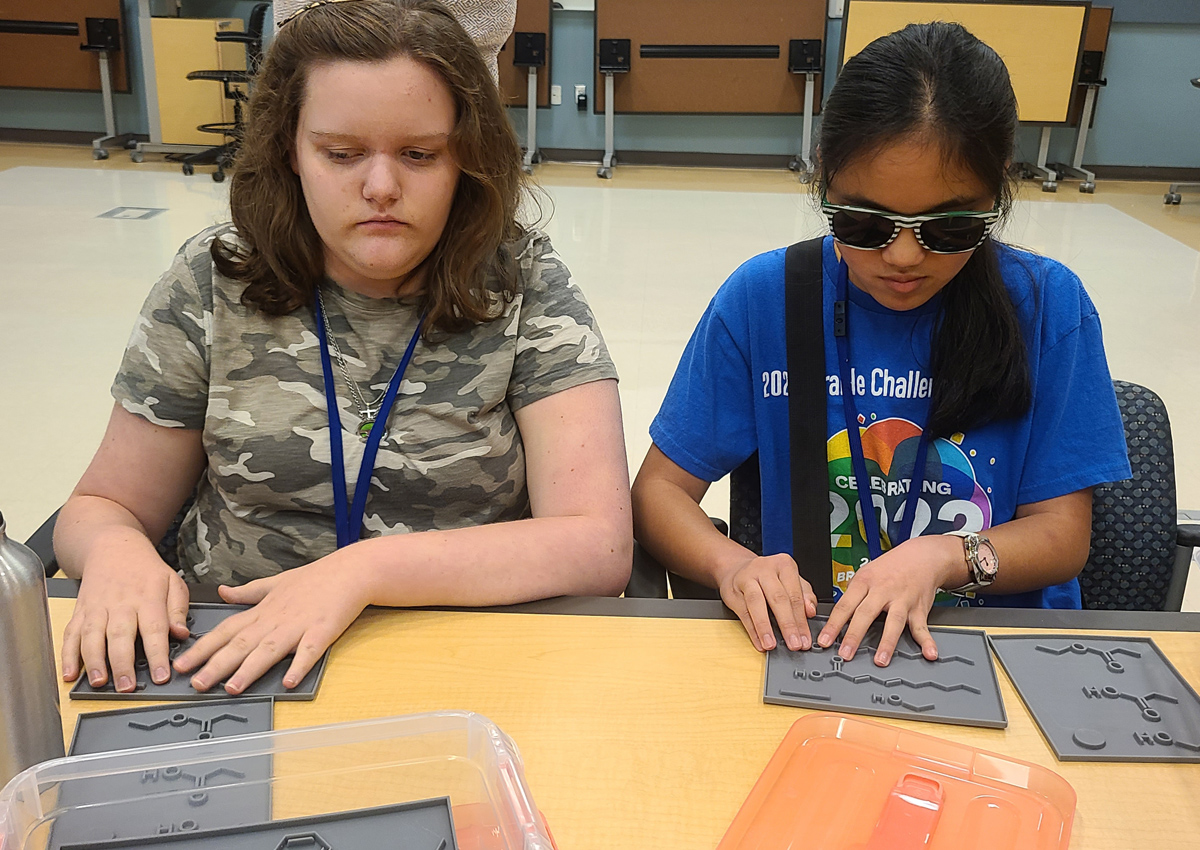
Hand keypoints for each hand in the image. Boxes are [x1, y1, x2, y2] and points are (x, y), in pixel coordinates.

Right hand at [62, 542, 189, 691]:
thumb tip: (181, 633)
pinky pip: (71, 634)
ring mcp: (97, 608)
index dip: (158, 655)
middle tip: (126, 686)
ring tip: (99, 682)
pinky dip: (68, 655)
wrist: (113, 547)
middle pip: (120, 636)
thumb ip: (178, 609)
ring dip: (94, 662)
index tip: (161, 675)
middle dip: (122, 663)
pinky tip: (69, 673)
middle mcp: (120, 604)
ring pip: (92, 637)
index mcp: (147, 598)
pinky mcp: (80, 611)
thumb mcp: (172, 582)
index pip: (154, 629)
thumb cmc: (145, 569)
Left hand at [173, 555, 369, 693]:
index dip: (204, 648)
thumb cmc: (316, 578)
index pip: (227, 631)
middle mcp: (276, 620)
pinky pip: (309, 652)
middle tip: (197, 683)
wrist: (350, 571)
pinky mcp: (323, 632)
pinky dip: (299, 666)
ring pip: (270, 650)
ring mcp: (299, 626)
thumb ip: (248, 592)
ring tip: (233, 687)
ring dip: (251, 669)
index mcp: (263, 611)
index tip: (183, 663)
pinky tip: (290, 681)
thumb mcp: (276, 582)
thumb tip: (222, 593)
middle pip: (242, 644)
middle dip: (218, 665)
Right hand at [717, 553, 817, 652]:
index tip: (805, 638)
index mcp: (784, 565)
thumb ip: (805, 595)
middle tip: (794, 644)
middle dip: (787, 625)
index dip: (801, 620)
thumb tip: (810, 611)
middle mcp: (765, 569)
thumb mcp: (790, 580)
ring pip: (756, 603)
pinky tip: (759, 642)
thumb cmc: (769, 577)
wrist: (738, 568)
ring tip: (772, 645)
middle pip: (778, 598)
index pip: (795, 595)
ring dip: (765, 628)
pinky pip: (743, 613)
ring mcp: (747, 578)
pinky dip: (752, 630)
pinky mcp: (733, 591)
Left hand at [816, 535, 962, 665]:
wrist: (921, 556)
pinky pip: (922, 627)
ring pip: (894, 622)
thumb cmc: (890, 567)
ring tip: (881, 660)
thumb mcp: (865, 574)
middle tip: (845, 654)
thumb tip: (837, 616)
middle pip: (865, 614)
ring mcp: (902, 600)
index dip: (833, 624)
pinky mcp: (919, 608)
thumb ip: (853, 594)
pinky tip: (929, 653)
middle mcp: (883, 591)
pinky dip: (927, 641)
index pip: (845, 605)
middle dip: (854, 636)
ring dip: (887, 642)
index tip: (824, 641)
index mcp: (865, 582)